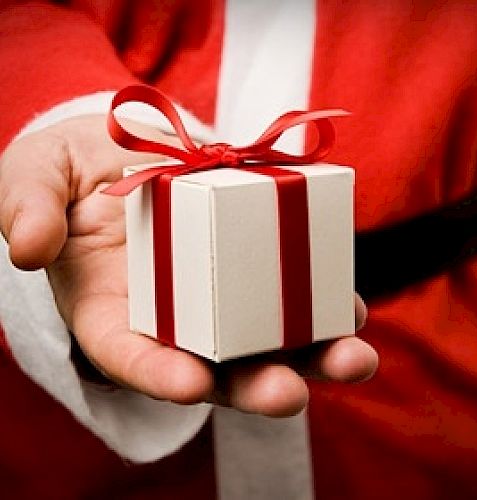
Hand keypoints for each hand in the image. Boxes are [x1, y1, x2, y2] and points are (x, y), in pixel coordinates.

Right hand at [0, 115, 377, 416]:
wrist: (124, 145)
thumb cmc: (73, 169)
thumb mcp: (34, 175)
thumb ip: (25, 206)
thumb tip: (27, 247)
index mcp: (111, 307)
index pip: (130, 355)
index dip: (156, 373)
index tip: (188, 384)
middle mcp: (172, 312)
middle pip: (214, 365)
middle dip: (255, 385)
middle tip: (290, 393)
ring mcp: (218, 290)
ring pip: (265, 339)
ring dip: (311, 355)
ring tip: (354, 358)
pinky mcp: (253, 260)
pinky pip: (290, 291)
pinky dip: (323, 303)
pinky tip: (350, 308)